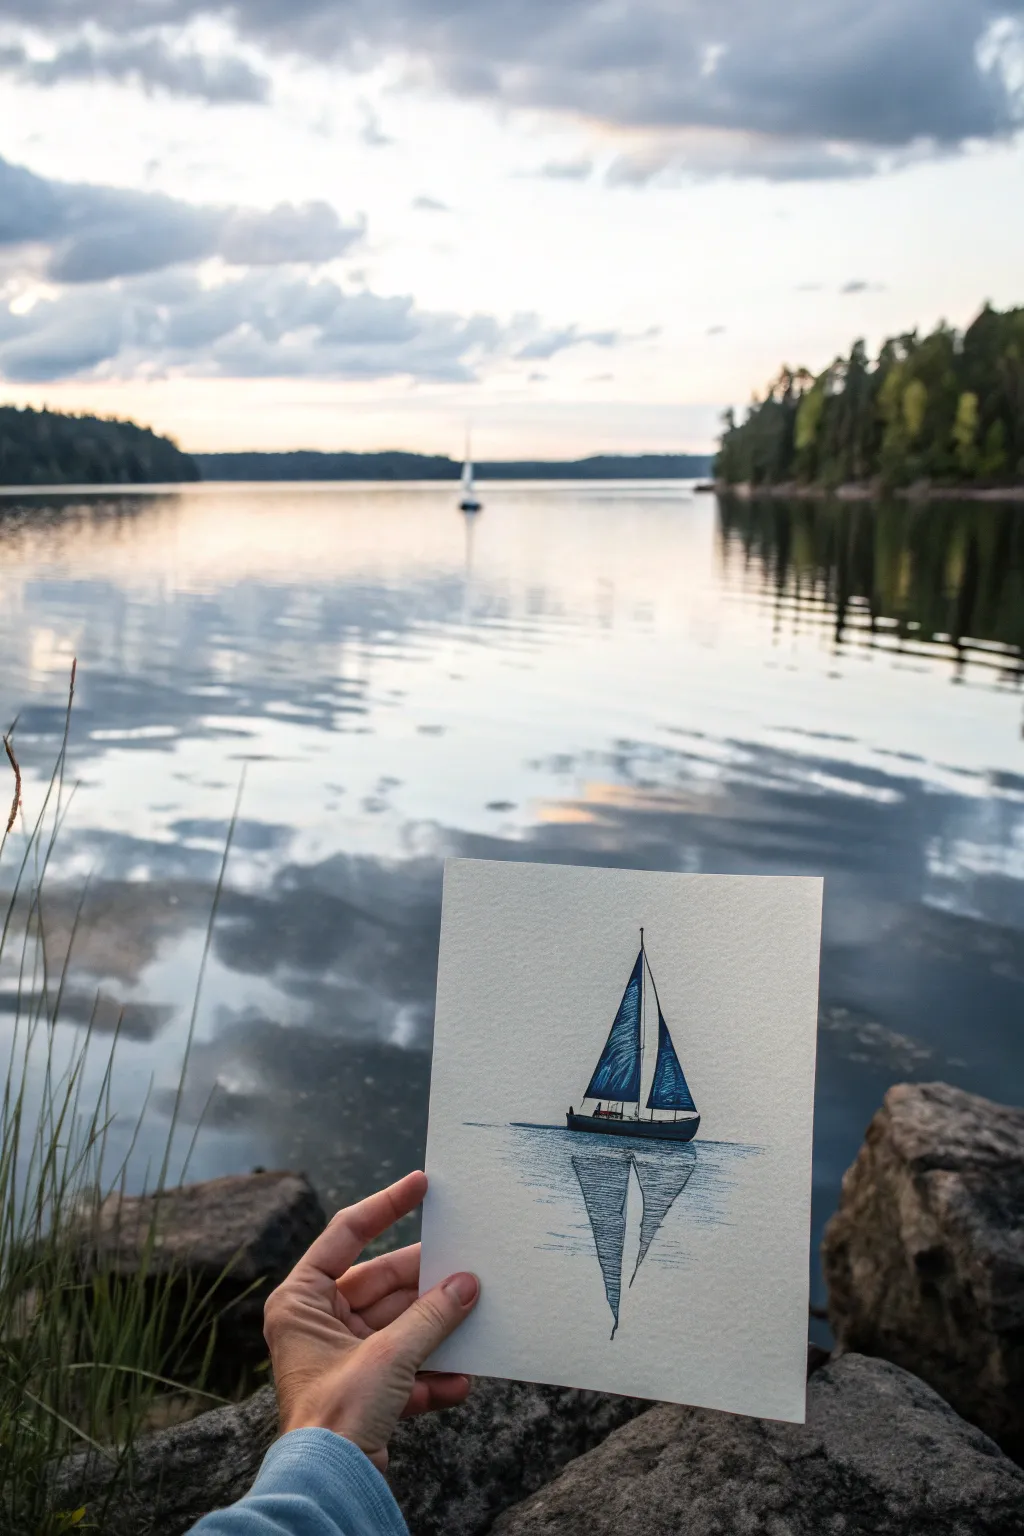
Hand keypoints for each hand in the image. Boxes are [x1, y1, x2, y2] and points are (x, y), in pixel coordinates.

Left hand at [263, 1170, 478, 1469]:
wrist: (329, 1487)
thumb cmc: (335, 1416)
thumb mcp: (390, 1355)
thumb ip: (431, 1316)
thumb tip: (467, 1284)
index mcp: (301, 1300)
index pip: (346, 1234)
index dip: (385, 1205)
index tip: (421, 1184)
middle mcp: (317, 1322)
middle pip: (383, 1285)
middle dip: (427, 1284)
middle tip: (468, 1265)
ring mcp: (341, 1356)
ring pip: (399, 1326)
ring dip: (436, 1330)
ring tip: (475, 1317)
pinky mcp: (362, 1390)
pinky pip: (404, 1367)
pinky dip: (431, 1373)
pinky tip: (462, 1380)